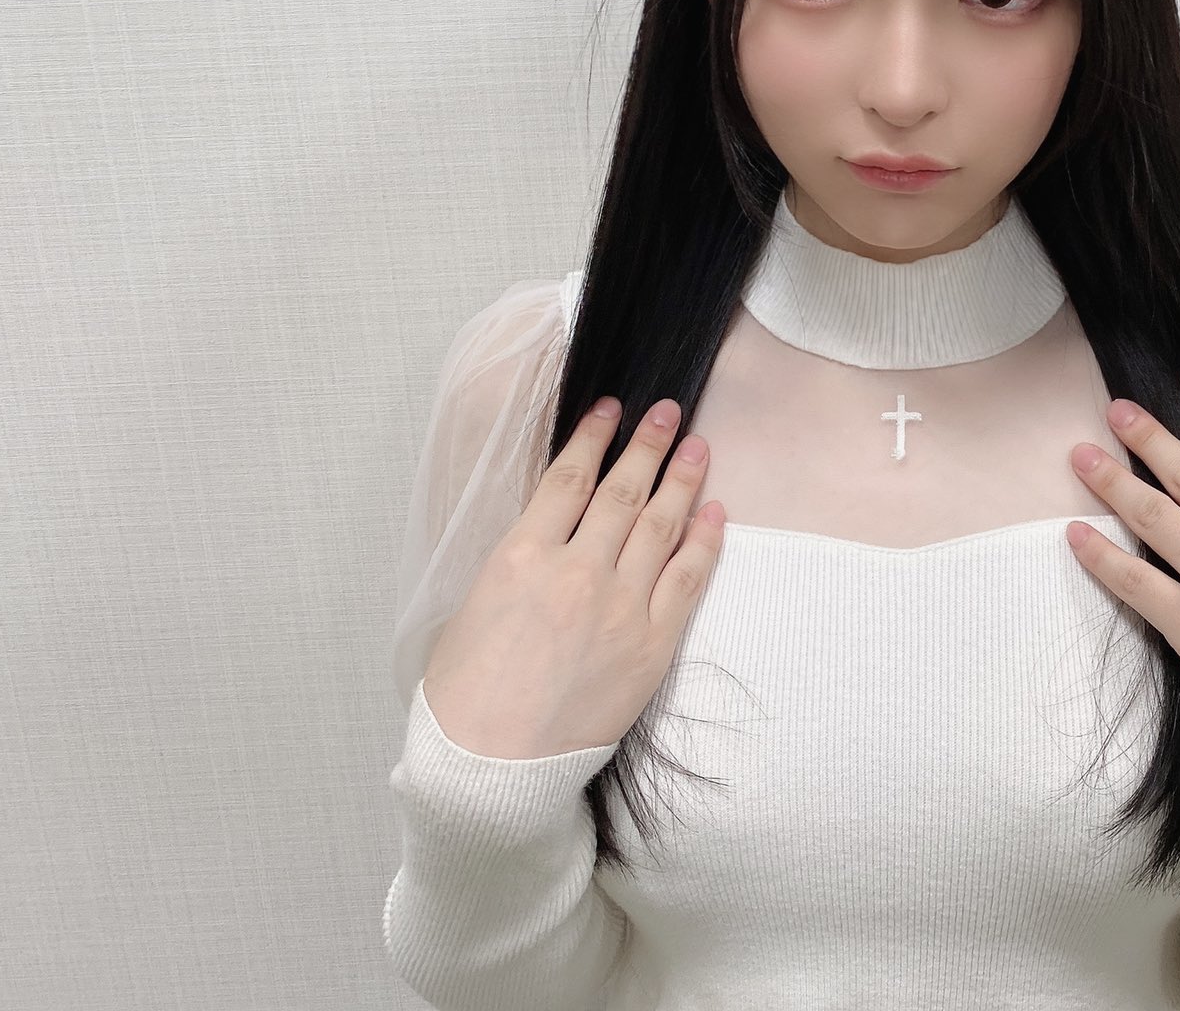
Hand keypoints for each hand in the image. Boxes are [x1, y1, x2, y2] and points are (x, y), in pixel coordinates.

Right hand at [423, 395, 725, 759]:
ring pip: (659, 525)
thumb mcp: (468, 610)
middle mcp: (575, 571)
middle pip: (622, 490)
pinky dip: (704, 540)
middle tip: (669, 413)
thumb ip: (513, 565)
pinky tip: (715, 511)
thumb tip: (546, 538)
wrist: (492, 770)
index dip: (594, 436)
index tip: (612, 409)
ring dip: (682, 480)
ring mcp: (619, 607)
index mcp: (520, 556)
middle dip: (647, 445)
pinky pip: (686, 578)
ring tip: (698, 447)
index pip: (568, 477)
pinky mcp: (651, 645)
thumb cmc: (464, 699)